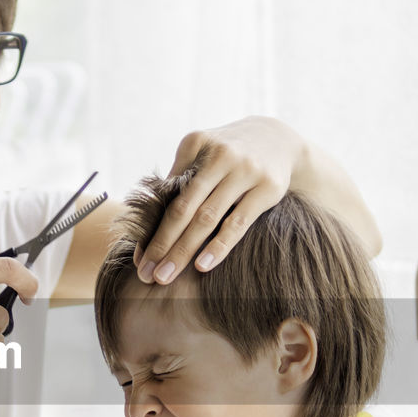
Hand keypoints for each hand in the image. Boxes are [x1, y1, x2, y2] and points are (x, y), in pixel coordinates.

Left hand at [136, 116, 301, 283]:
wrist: (278, 139)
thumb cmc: (227, 156)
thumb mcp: (202, 154)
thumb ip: (177, 184)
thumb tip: (147, 233)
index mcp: (195, 144)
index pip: (165, 195)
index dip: (150, 229)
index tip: (139, 260)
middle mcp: (219, 155)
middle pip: (183, 208)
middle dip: (161, 244)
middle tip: (146, 275)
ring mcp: (245, 170)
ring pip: (207, 218)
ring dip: (183, 251)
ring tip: (166, 277)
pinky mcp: (267, 188)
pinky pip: (238, 223)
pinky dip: (219, 246)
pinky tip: (202, 265)